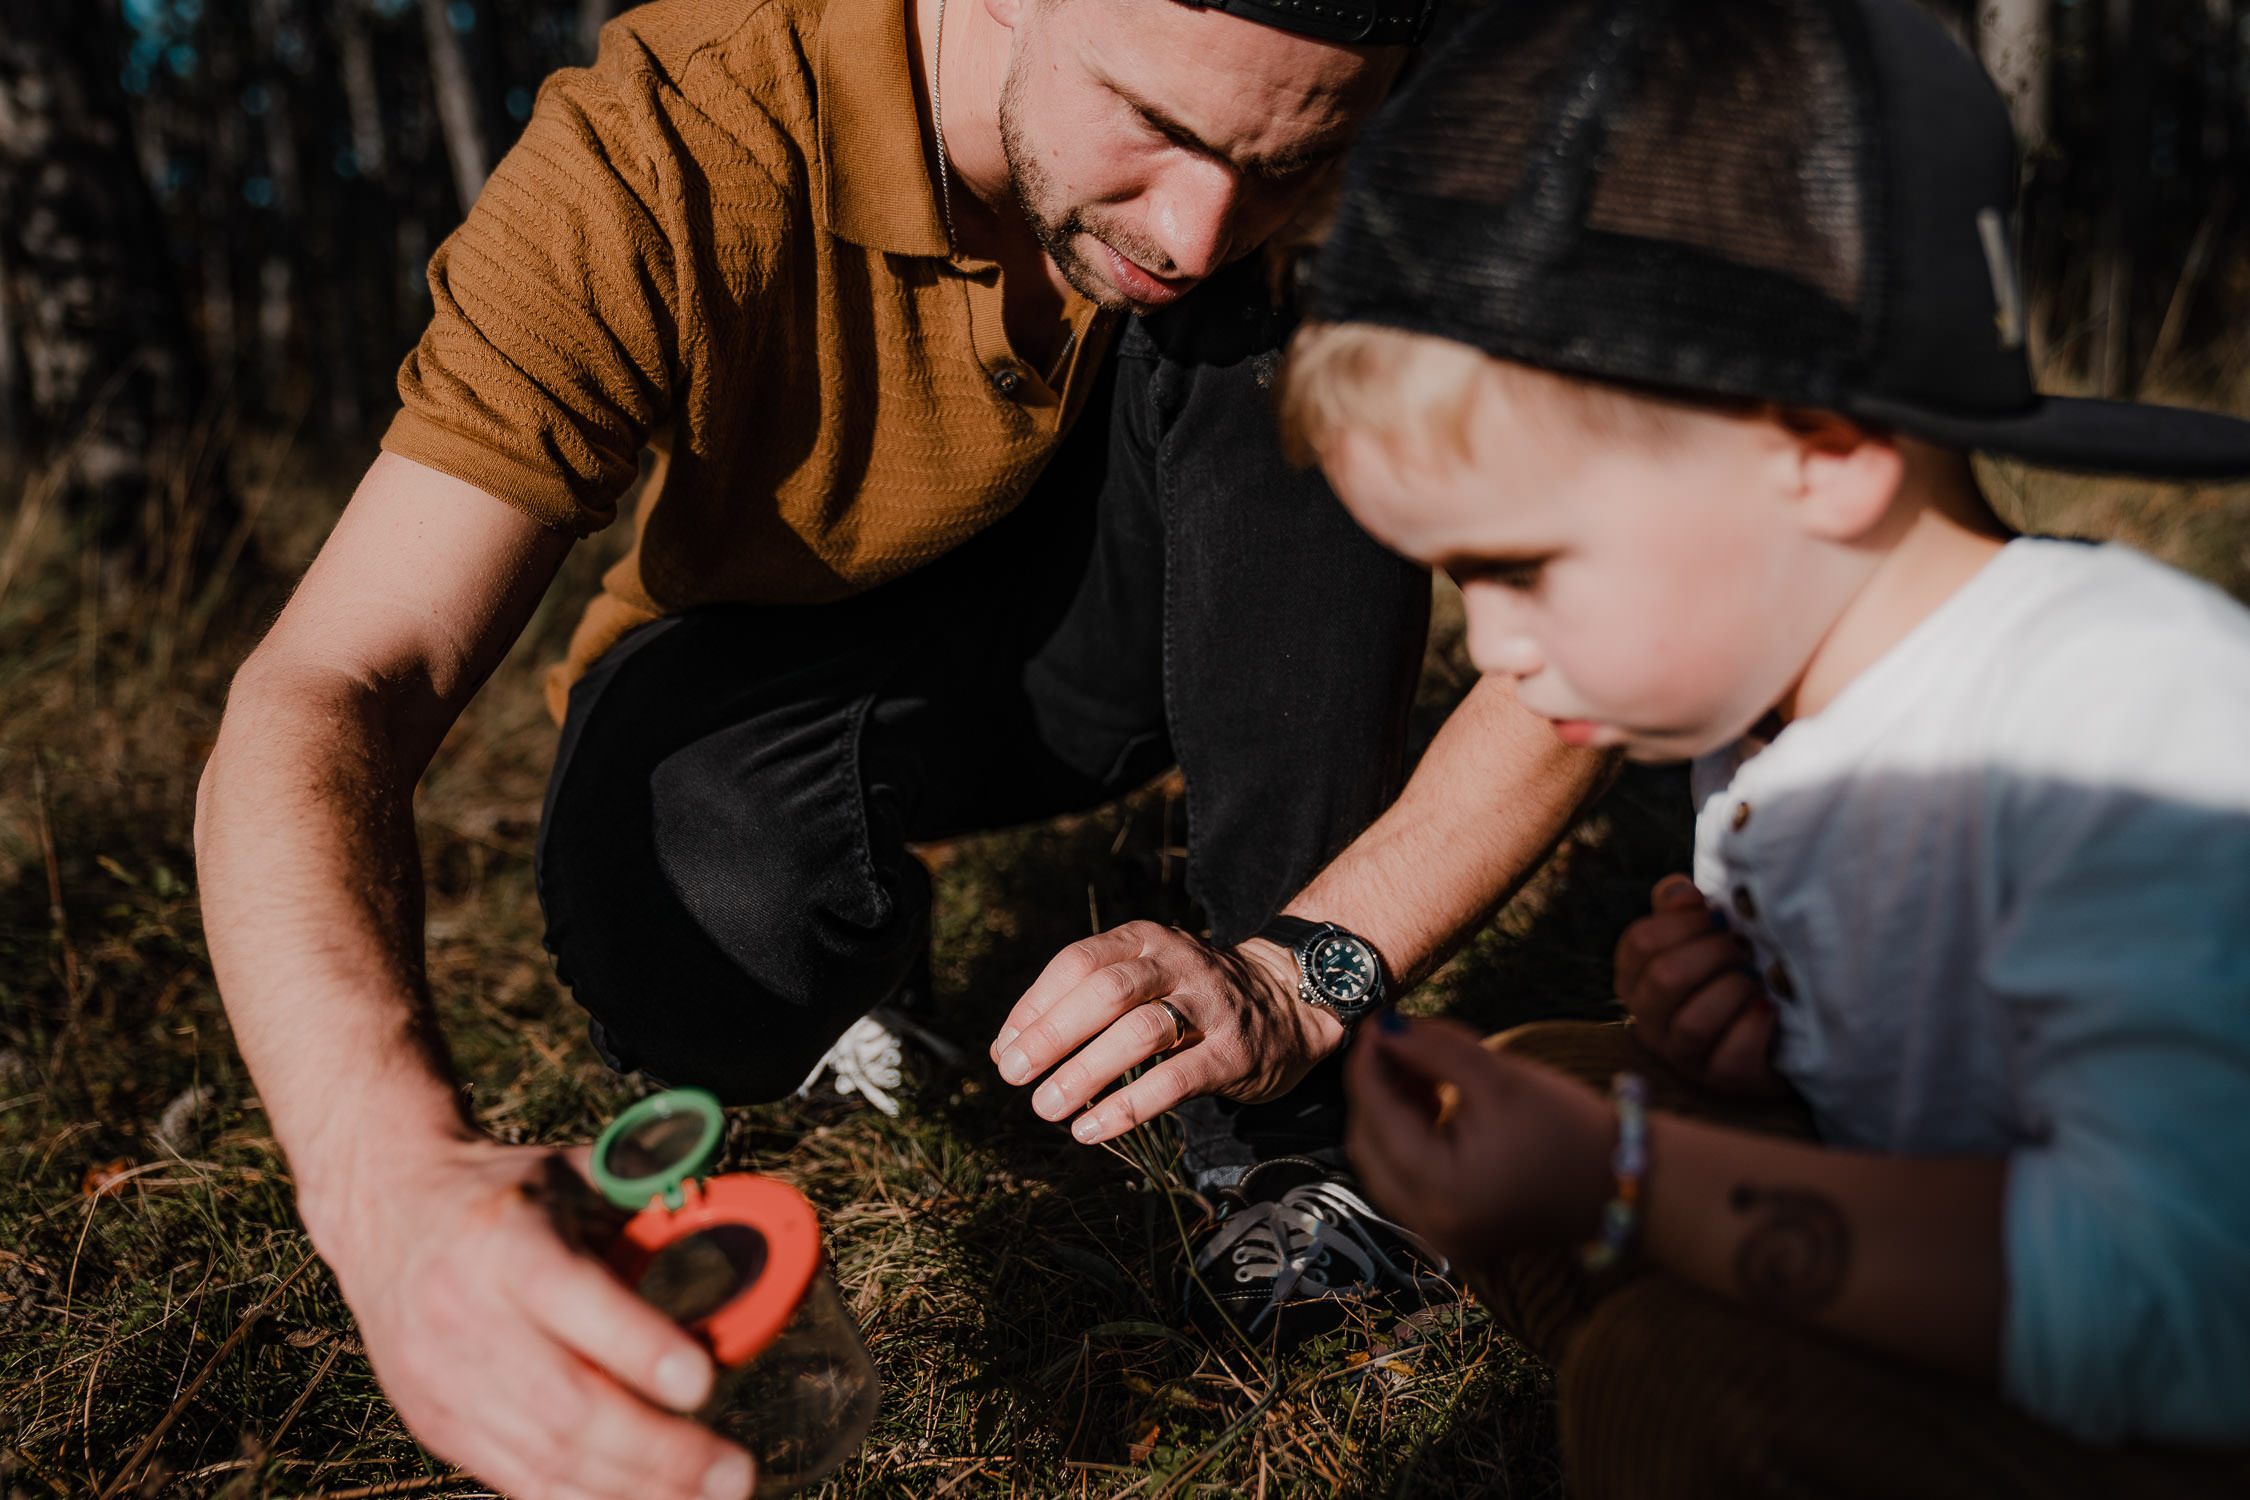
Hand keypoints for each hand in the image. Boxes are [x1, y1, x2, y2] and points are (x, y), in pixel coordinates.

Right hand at [304, 1135, 754, 1499]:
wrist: (386, 1211)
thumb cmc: (508, 1190)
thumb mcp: (575, 1174)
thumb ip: (652, 1206)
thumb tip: (750, 1234)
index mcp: (506, 1238)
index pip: (569, 1297)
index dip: (637, 1347)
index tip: (703, 1381)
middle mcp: (465, 1312)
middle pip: (564, 1405)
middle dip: (658, 1450)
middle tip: (734, 1471)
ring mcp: (445, 1379)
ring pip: (545, 1457)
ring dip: (636, 1489)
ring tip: (710, 1495)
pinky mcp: (437, 1424)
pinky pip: (519, 1481)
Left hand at [989, 921, 1343, 1144]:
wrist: (1289, 1000)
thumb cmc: (1192, 995)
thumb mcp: (1142, 978)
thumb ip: (1079, 1004)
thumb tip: (1004, 1051)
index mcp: (1144, 940)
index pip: (1077, 962)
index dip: (1034, 1005)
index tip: (1006, 1049)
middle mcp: (1176, 963)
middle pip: (1105, 991)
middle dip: (1053, 1034)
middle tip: (1015, 1075)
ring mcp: (1208, 1006)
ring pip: (1140, 1031)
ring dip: (1085, 1072)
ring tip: (1047, 1108)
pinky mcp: (1232, 1053)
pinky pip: (1174, 1080)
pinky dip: (1127, 1107)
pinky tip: (1091, 1129)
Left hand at [1344, 1016, 1613, 1268]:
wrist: (1623, 1184)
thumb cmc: (1570, 1129)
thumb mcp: (1500, 1076)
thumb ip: (1435, 1048)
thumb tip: (1383, 1027)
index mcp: (1443, 1192)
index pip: (1377, 1119)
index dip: (1369, 1065)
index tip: (1375, 1023)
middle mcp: (1431, 1226)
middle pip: (1368, 1146)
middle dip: (1376, 1090)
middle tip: (1398, 1042)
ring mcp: (1439, 1236)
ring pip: (1382, 1165)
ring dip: (1390, 1113)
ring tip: (1422, 1069)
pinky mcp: (1452, 1232)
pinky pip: (1407, 1182)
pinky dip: (1409, 1140)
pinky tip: (1434, 1103)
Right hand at [1614, 874, 1785, 1096]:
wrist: (1773, 1041)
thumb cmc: (1729, 977)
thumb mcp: (1701, 940)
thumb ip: (1682, 911)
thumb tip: (1681, 892)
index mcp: (1636, 982)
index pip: (1641, 942)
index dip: (1685, 921)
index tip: (1719, 918)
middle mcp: (1649, 1022)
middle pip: (1666, 978)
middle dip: (1715, 953)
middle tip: (1744, 948)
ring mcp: (1683, 1057)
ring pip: (1694, 1022)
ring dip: (1735, 990)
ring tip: (1756, 980)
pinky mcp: (1722, 1080)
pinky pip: (1731, 1055)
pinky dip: (1754, 1024)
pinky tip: (1769, 1008)